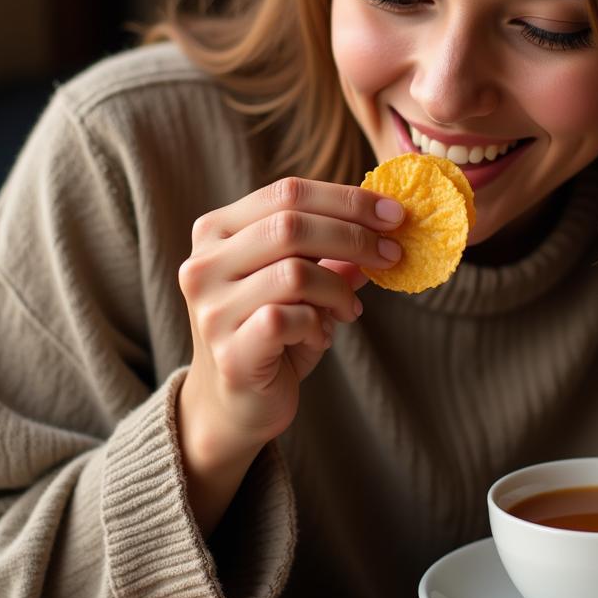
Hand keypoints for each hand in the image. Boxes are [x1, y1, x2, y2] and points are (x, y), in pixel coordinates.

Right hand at [177, 176, 403, 462]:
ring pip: (294, 271)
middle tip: (392, 254)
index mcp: (217, 231)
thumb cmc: (273, 331)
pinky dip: (318, 324)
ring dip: (337, 288)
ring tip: (349, 309)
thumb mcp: (304, 281)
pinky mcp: (229, 350)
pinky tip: (321, 336)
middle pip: (291, 224)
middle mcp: (204, 264)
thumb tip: (387, 221)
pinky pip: (289, 318)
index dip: (346, 199)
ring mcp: (211, 308)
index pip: (287, 192)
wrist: (235, 405)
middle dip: (354, 236)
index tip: (394, 213)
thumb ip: (333, 250)